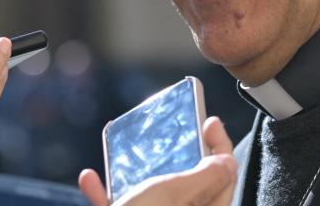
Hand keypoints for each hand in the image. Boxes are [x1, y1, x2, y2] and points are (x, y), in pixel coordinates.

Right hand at [78, 116, 236, 205]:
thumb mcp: (174, 195)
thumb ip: (204, 177)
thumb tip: (228, 163)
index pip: (224, 179)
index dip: (221, 147)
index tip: (210, 122)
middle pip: (189, 188)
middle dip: (178, 159)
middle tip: (175, 134)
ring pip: (151, 199)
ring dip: (135, 175)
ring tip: (127, 153)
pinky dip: (106, 195)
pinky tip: (91, 179)